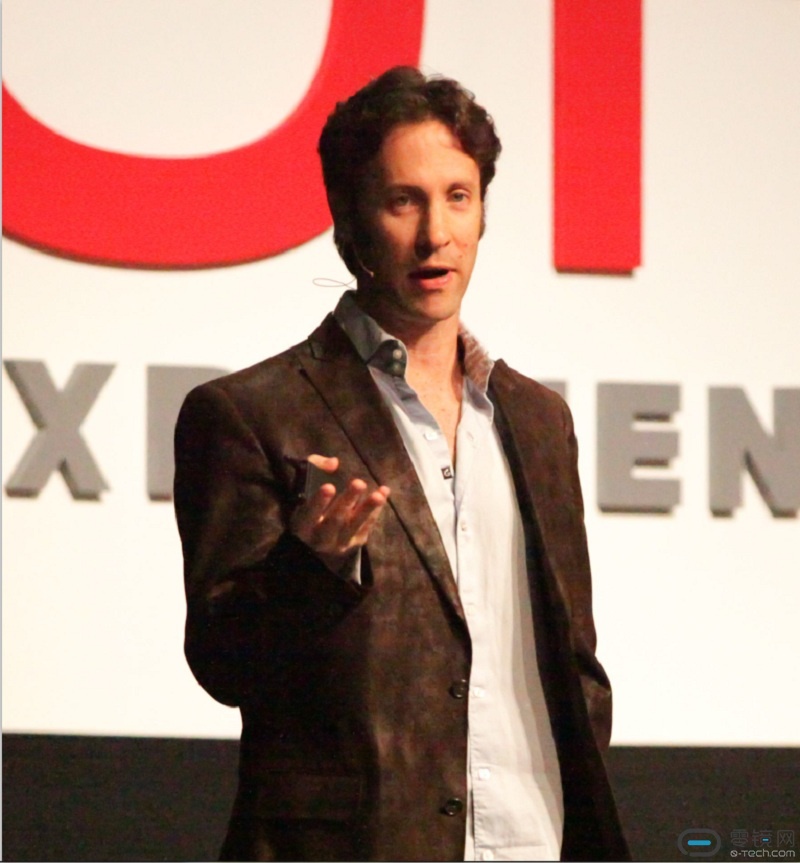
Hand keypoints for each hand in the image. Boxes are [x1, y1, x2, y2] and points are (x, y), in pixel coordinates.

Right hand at [291, 455, 389, 571]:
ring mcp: (339, 544)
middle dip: (348, 500)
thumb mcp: (304, 487)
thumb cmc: (310, 505)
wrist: (317, 540)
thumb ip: (314, 469)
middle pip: (335, 520)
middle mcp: (319, 538)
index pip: (309, 514)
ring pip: (354, 525)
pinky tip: (383, 494)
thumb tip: (334, 463)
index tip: (329, 486)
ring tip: (379, 495)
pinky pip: (366, 527)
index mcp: (302, 525)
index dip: (319, 501)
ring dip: (367, 508)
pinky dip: (375, 510)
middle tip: (359, 483)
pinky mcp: (355, 544)